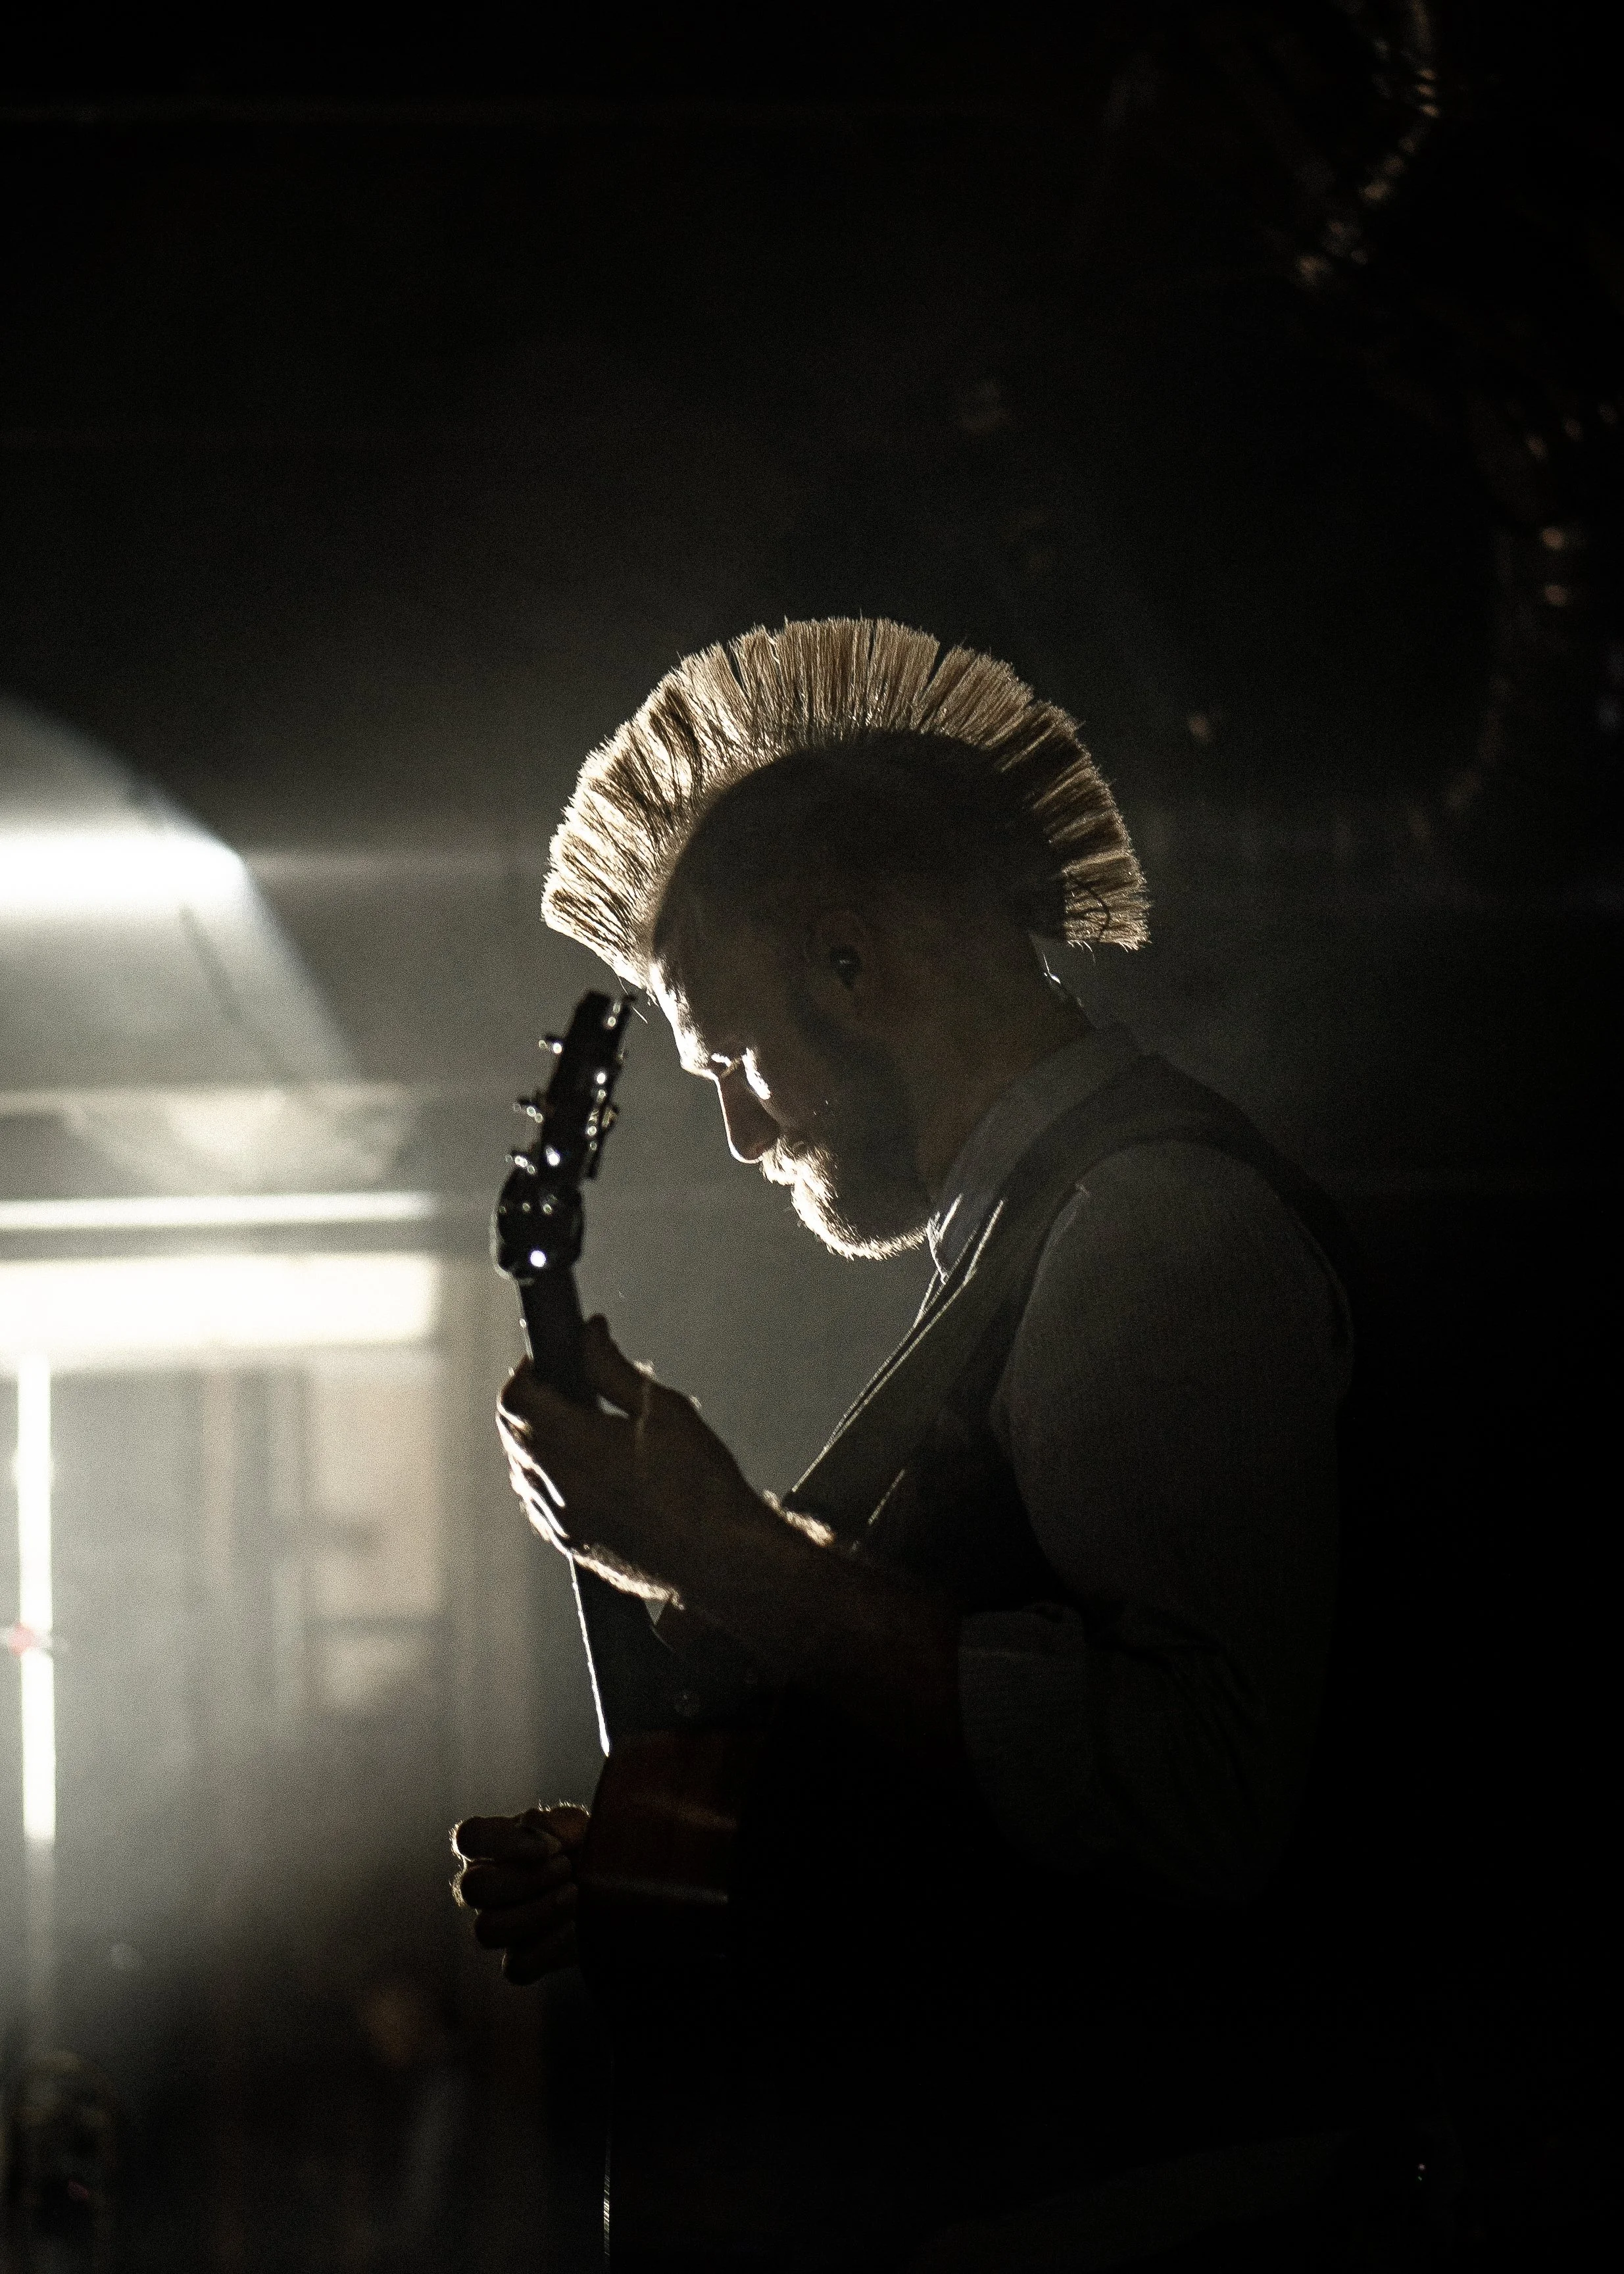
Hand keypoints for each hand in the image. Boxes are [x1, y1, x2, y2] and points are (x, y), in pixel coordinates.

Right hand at [451, 1804, 588, 1983]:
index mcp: (491, 1848)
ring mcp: (499, 1926)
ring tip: (574, 1894)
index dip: (501, 1842)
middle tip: (566, 1868)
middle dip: (524, 1879)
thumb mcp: (576, 1827)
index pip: (469, 1837)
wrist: (610, 1887)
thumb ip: (554, 1824)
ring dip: (535, 1912)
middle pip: (472, 1888)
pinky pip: (515, 1967)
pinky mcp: (520, 1960)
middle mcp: (485, 1887)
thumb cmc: (584, 1848)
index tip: (546, 1848)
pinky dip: (549, 1947)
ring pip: (486, 1930)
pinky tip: (576, 1926)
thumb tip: (532, 1826)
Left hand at [496, 1316, 763, 1604]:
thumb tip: (588, 1334)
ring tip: (577, 1424)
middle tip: (565, 1385)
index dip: (526, 1371)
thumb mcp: (665, 1410)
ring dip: (535, 1439)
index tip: (548, 1360)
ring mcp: (561, 1522)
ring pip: (521, 1469)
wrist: (723, 1557)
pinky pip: (536, 1502)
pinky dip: (545, 1477)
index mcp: (577, 1448)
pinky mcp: (571, 1544)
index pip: (517, 1400)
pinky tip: (582, 1468)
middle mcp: (558, 1488)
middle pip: (512, 1432)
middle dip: (529, 1401)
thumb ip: (613, 1368)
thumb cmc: (703, 1485)